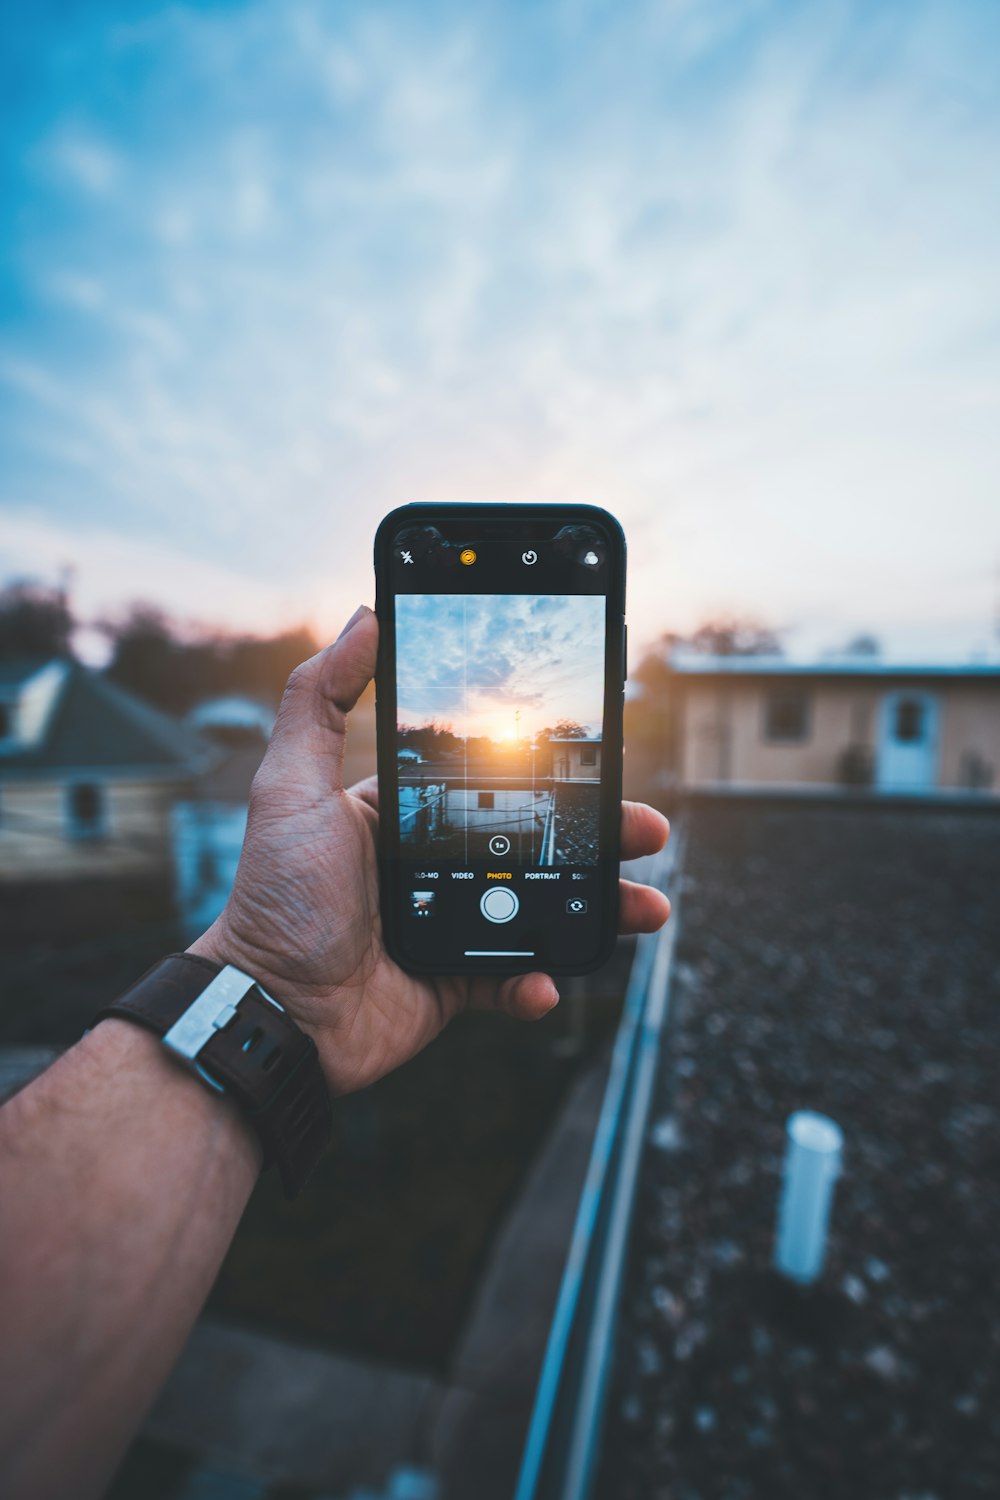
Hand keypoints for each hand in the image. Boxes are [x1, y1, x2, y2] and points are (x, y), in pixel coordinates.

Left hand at [190, 606, 670, 1094]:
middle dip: (601, 838)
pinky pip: (513, 980)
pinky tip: (547, 981)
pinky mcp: (457, 983)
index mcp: (407, 815)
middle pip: (538, 842)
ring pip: (544, 909)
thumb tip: (363, 616)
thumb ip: (319, 700)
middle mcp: (437, 866)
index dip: (552, 772)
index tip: (601, 758)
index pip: (495, 781)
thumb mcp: (290, 785)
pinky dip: (537, 982)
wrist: (272, 1008)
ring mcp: (454, 925)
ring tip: (644, 908)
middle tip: (648, 829)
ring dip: (600, 909)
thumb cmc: (276, 895)